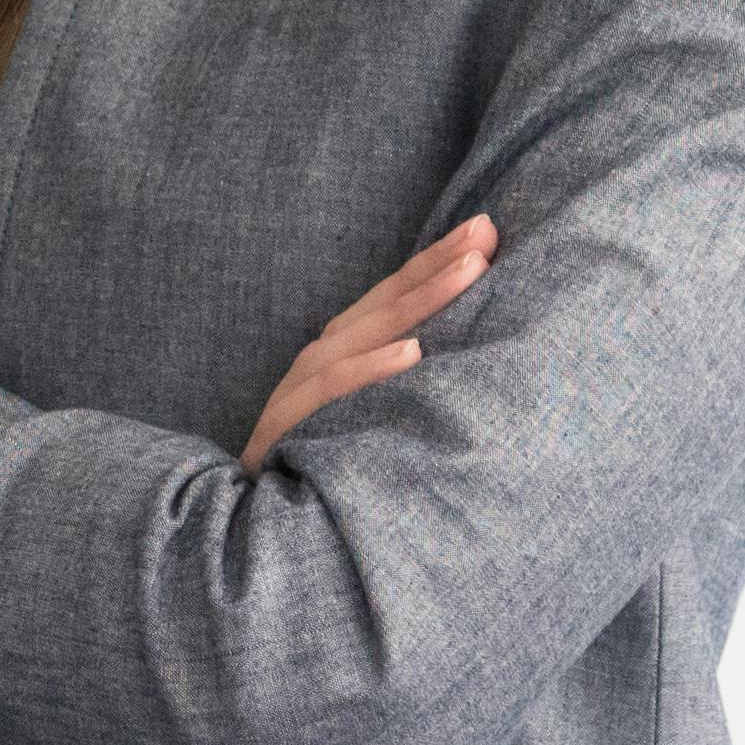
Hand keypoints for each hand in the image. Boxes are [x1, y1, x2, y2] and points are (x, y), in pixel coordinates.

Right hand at [239, 216, 492, 462]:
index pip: (395, 294)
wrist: (260, 514)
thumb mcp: (368, 410)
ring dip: (421, 300)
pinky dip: (373, 369)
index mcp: (344, 348)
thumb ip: (403, 376)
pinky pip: (337, 388)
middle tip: (484, 235)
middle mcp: (324, 355)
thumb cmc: (323, 459)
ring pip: (368, 332)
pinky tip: (411, 353)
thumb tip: (462, 350)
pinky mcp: (292, 422)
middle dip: (438, 264)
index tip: (484, 230)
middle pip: (387, 300)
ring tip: (468, 273)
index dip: (436, 260)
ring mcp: (305, 386)